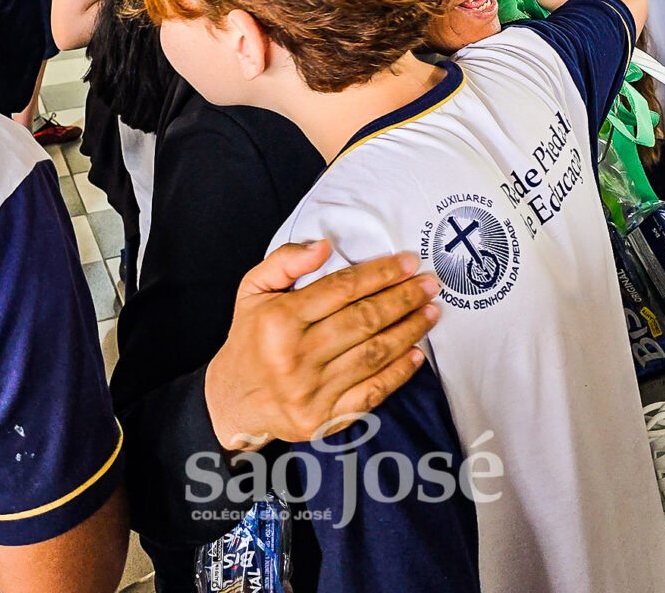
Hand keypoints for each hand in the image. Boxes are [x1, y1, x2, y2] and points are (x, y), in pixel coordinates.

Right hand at [205, 241, 439, 450]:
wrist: (233, 399)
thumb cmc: (251, 337)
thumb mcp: (253, 289)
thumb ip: (285, 261)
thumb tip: (324, 246)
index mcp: (279, 320)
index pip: (341, 289)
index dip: (379, 273)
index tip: (408, 263)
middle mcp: (295, 356)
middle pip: (363, 320)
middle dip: (403, 299)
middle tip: (429, 284)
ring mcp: (311, 391)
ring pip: (373, 355)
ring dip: (409, 331)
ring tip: (431, 312)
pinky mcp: (324, 419)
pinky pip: (371, 393)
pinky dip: (399, 374)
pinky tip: (417, 354)